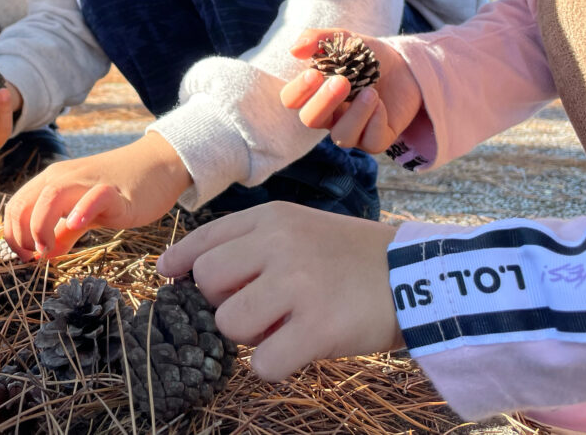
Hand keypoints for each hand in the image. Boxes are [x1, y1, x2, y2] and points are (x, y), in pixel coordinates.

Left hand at [3, 132, 192, 259]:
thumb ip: (63, 231)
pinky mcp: (116, 192)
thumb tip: (44, 256)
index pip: (16, 205)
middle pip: (26, 202)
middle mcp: (65, 176)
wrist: (158, 165)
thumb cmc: (120, 189)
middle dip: (21, 235)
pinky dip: (82, 210)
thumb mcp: (84, 211)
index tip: (27, 258)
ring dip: (40, 226)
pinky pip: (95, 196)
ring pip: (51, 195)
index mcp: (53, 180)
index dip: (13, 235)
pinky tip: (77, 224)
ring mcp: (90, 182)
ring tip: (48, 250)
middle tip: (35, 258)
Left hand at [157, 202, 402, 380]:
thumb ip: (253, 244)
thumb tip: (189, 272)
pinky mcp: (319, 327)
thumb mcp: (302, 228)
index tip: (167, 273)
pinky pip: (264, 363)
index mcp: (273, 218)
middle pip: (208, 284)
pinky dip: (274, 366)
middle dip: (223, 304)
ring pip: (230, 325)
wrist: (418, 275)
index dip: (180, 261)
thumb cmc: (353, 257)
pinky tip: (298, 350)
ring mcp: (299, 284)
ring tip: (284, 327)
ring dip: (251, 337)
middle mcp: (280, 244)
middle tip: (257, 309)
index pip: (205, 238)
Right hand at [280, 28, 421, 154]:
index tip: (313, 73)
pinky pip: (370, 142)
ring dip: (355, 114)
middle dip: (324, 101)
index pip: (291, 99)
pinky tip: (382, 104)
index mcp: (314, 93)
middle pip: (311, 120)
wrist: (404, 66)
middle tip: (342, 81)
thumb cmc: (367, 55)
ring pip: (341, 137)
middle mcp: (329, 116)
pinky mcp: (376, 139)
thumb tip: (294, 50)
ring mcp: (352, 130)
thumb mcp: (344, 40)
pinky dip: (375, 123)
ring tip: (371, 92)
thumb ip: (318, 40)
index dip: (298, 90)